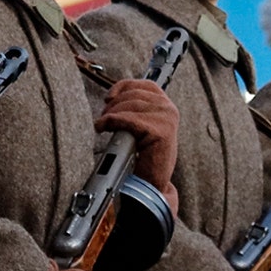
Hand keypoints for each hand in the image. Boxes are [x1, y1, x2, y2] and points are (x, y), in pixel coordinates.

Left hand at [97, 79, 179, 212]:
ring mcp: (166, 119)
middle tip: (102, 119)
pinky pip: (128, 119)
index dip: (124, 86)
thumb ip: (136, 112)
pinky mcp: (160, 131)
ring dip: (109, 114)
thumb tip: (112, 99)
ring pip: (129, 105)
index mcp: (166, 107)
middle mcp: (169, 109)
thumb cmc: (143, 160)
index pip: (145, 85)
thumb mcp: (141, 130)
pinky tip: (102, 127)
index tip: (108, 97)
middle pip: (134, 94)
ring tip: (101, 126)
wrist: (151, 185)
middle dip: (113, 105)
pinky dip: (111, 121)